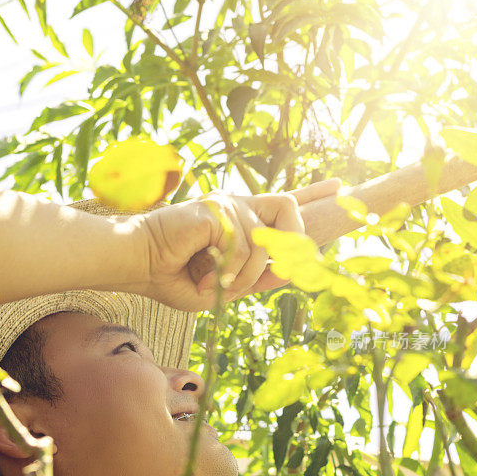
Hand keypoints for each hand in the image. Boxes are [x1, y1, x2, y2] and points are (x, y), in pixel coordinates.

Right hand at [137, 180, 340, 311]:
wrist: (137, 264)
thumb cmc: (171, 277)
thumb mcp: (222, 287)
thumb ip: (255, 279)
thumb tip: (291, 270)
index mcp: (239, 221)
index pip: (283, 202)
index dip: (312, 194)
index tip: (339, 187)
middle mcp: (237, 206)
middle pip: (289, 207)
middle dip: (291, 244)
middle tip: (272, 272)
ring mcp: (227, 204)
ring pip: (266, 241)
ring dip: (247, 276)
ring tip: (218, 288)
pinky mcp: (216, 209)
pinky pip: (244, 247)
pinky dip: (229, 273)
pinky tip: (207, 281)